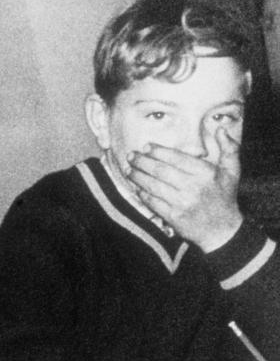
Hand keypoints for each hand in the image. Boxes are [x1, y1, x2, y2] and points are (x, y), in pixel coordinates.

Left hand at [126, 129, 241, 251]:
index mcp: (205, 173)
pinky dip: (143, 194)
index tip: (145, 147)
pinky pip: (153, 202)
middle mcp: (193, 187)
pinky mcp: (173, 217)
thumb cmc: (225, 197)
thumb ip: (229, 148)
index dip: (158, 151)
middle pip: (161, 170)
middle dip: (142, 162)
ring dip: (138, 177)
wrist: (222, 231)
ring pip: (153, 186)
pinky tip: (136, 188)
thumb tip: (222, 129)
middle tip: (131, 156)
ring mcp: (182, 203)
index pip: (176, 158)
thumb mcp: (232, 171)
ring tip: (129, 170)